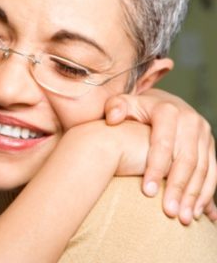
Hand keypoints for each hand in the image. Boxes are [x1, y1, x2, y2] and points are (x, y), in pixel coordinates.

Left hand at [104, 88, 216, 224]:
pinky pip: (212, 171)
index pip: (163, 143)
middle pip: (186, 159)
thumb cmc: (133, 109)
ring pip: (203, 168)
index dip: (156, 168)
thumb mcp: (121, 102)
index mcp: (168, 111)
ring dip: (194, 195)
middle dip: (178, 187)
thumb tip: (112, 118)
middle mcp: (190, 120)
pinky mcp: (209, 144)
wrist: (157, 102)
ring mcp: (203, 133)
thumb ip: (114, 107)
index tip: (147, 192)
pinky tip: (197, 211)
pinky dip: (205, 192)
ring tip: (183, 217)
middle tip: (169, 212)